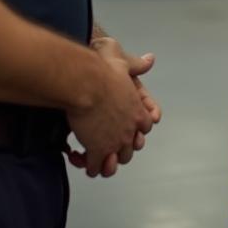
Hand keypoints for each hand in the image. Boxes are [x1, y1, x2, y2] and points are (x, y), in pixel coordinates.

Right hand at [65, 40, 155, 177]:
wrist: (85, 83)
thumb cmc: (102, 71)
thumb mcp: (123, 62)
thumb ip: (137, 64)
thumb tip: (149, 60)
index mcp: (137, 111)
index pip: (146, 127)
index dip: (136, 128)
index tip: (126, 126)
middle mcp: (129, 130)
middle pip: (131, 149)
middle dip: (120, 149)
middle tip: (107, 144)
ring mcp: (114, 143)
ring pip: (114, 163)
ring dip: (105, 162)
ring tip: (95, 157)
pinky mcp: (97, 151)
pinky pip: (94, 167)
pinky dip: (87, 165)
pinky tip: (78, 156)